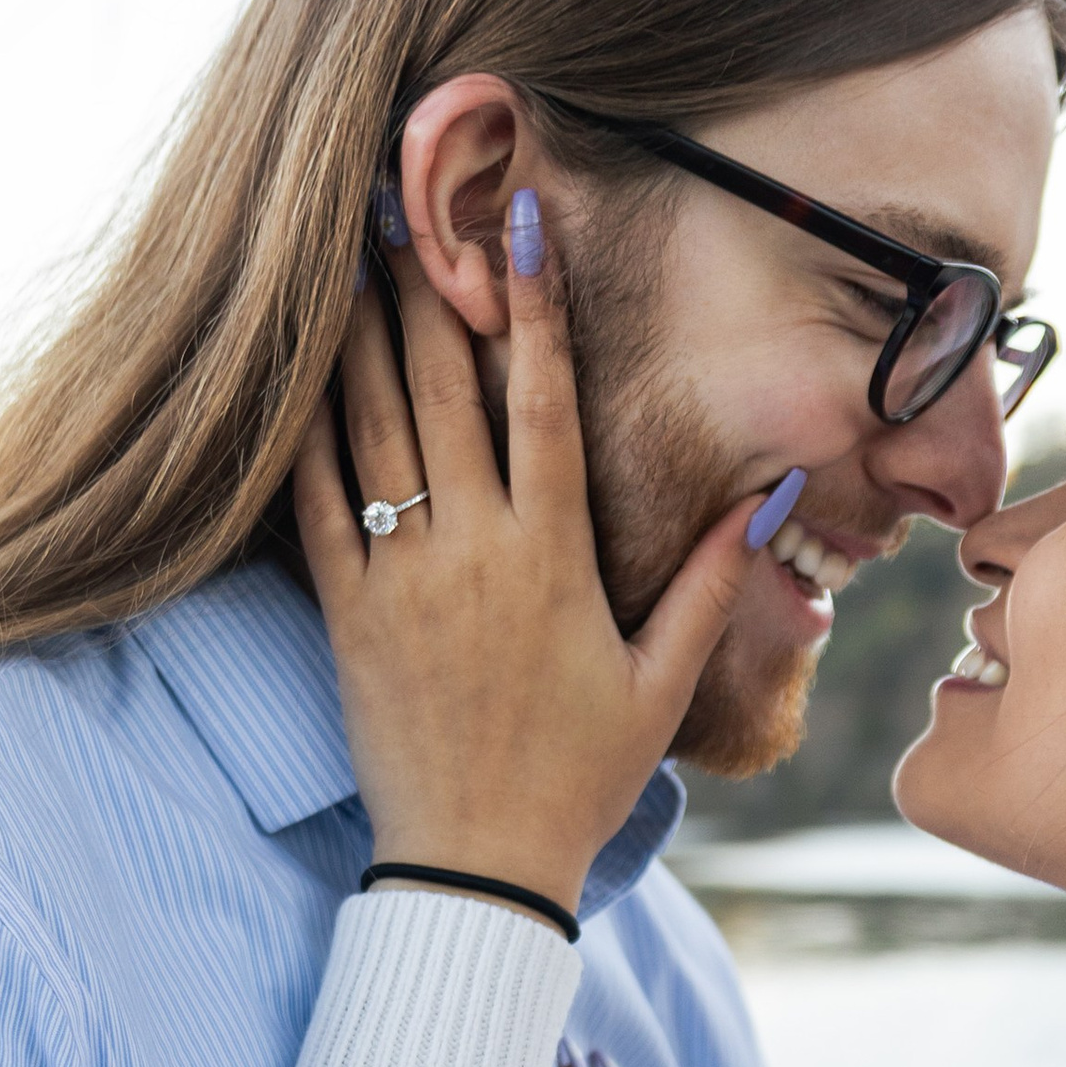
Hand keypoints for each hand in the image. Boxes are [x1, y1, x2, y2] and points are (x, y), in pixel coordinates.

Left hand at [293, 202, 780, 918]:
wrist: (477, 866)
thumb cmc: (578, 778)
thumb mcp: (659, 684)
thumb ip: (708, 582)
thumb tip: (770, 497)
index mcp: (554, 557)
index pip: (547, 401)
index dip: (535, 306)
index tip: (520, 225)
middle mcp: (474, 551)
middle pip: (445, 388)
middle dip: (427, 287)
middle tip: (406, 200)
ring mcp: (402, 579)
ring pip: (373, 428)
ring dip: (360, 335)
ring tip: (346, 254)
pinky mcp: (346, 615)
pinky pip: (315, 502)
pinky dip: (303, 430)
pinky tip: (295, 370)